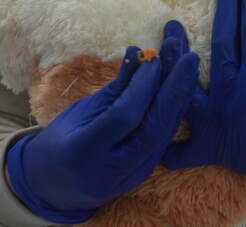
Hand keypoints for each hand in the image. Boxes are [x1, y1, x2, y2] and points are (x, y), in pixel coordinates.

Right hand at [6, 34, 199, 223]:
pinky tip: (184, 88)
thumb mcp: (78, 113)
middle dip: (176, 90)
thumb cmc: (59, 143)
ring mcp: (132, 174)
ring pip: (165, 132)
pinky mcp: (146, 172)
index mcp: (83, 151)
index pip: (125, 115)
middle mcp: (112, 168)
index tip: (155, 58)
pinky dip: (175, 111)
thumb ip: (113, 89)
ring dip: (181, 98)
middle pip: (154, 126)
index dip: (143, 86)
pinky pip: (165, 138)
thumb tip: (138, 54)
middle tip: (190, 58)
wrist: (56, 191)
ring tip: (190, 68)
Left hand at [163, 0, 245, 222]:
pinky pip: (179, 145)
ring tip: (172, 27)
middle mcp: (231, 100)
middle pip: (221, 45)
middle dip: (224, 8)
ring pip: (185, 85)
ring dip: (176, 56)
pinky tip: (153, 111)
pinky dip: (165, 132)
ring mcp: (216, 125)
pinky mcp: (211, 147)